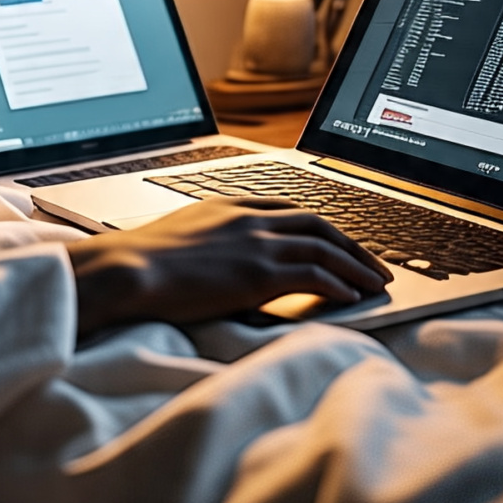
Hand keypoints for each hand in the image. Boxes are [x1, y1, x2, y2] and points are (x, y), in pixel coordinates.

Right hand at [65, 197, 392, 336]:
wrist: (127, 268)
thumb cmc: (142, 259)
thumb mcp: (181, 234)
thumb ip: (210, 237)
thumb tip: (220, 258)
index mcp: (229, 205)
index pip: (289, 208)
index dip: (321, 225)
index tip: (338, 239)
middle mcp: (248, 218)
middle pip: (317, 222)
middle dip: (351, 243)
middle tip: (373, 263)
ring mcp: (256, 243)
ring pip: (324, 247)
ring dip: (356, 266)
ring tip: (375, 284)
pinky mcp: (259, 273)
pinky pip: (314, 274)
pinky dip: (338, 284)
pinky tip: (350, 297)